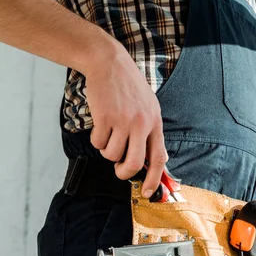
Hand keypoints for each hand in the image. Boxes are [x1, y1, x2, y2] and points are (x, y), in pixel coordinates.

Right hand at [85, 41, 167, 197]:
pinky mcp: (105, 117)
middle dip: (124, 173)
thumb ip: (150, 131)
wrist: (109, 62)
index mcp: (155, 121)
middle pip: (135, 163)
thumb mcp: (148, 106)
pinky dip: (96, 139)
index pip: (159, 157)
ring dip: (107, 151)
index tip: (147, 192)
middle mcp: (141, 123)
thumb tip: (153, 160)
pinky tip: (100, 124)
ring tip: (108, 134)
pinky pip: (98, 143)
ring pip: (112, 154)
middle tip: (119, 170)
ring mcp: (123, 120)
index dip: (154, 178)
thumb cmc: (127, 86)